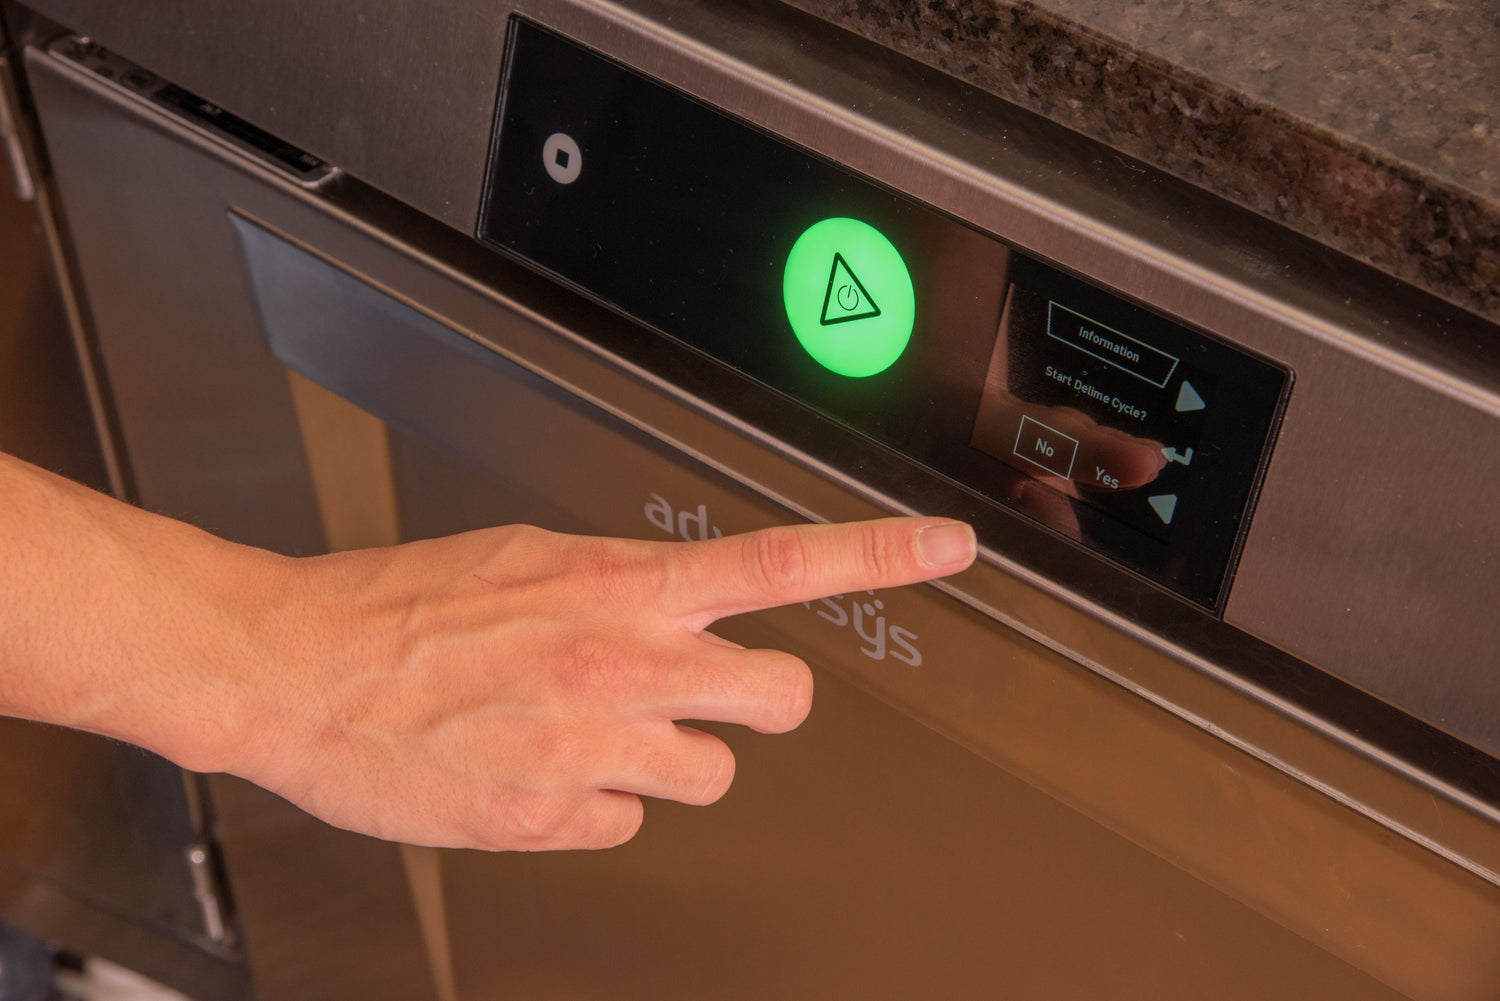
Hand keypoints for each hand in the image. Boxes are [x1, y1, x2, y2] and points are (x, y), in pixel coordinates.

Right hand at [237, 517, 976, 850]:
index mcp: (622, 586)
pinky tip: (535, 770)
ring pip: (708, 776)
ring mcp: (598, 749)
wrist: (299, 670)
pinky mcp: (557, 820)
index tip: (950, 546)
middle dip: (757, 698)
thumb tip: (674, 611)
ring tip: (585, 731)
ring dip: (667, 758)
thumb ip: (620, 589)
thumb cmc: (402, 606)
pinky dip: (595, 803)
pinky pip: (627, 822)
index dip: (882, 555)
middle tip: (707, 691)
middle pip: (779, 696)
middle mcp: (627, 664)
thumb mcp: (529, 559)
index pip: (784, 564)